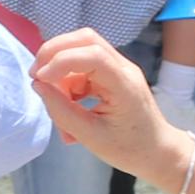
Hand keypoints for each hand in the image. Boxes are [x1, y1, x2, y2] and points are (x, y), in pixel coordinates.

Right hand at [28, 27, 194, 183]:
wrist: (158, 153)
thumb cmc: (130, 149)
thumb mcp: (91, 137)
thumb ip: (62, 111)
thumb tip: (38, 86)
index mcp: (124, 84)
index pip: (91, 54)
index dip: (60, 61)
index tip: (39, 80)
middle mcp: (124, 68)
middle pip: (85, 40)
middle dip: (54, 52)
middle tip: (36, 76)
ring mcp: (119, 69)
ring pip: (82, 51)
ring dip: (61, 72)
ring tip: (56, 103)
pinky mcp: (113, 75)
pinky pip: (84, 67)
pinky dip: (69, 82)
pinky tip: (68, 106)